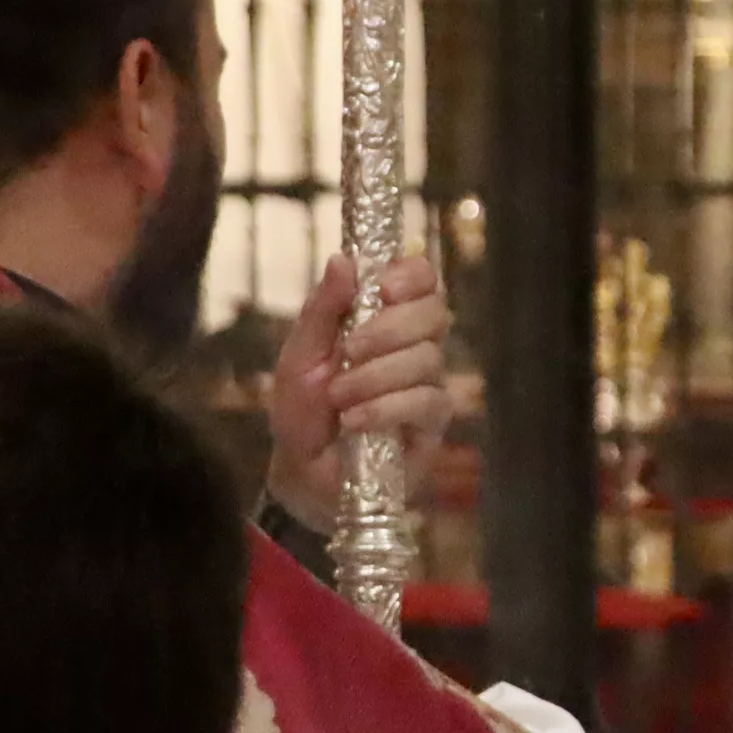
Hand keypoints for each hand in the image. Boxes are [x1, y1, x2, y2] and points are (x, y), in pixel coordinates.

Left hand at [269, 250, 452, 534]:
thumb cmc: (302, 411)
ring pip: (426, 358)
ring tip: (339, 399)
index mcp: (382, 317)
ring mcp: (428, 383)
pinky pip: (425, 401)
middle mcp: (414, 344)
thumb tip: (343, 259)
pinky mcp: (433, 423)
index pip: (421, 277)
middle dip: (389, 328)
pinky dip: (385, 408)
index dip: (411, 275)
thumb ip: (321, 311)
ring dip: (375, 376)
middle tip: (349, 349)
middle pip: (434, 312)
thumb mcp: (298, 357)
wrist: (302, 473)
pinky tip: (354, 421)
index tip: (383, 289)